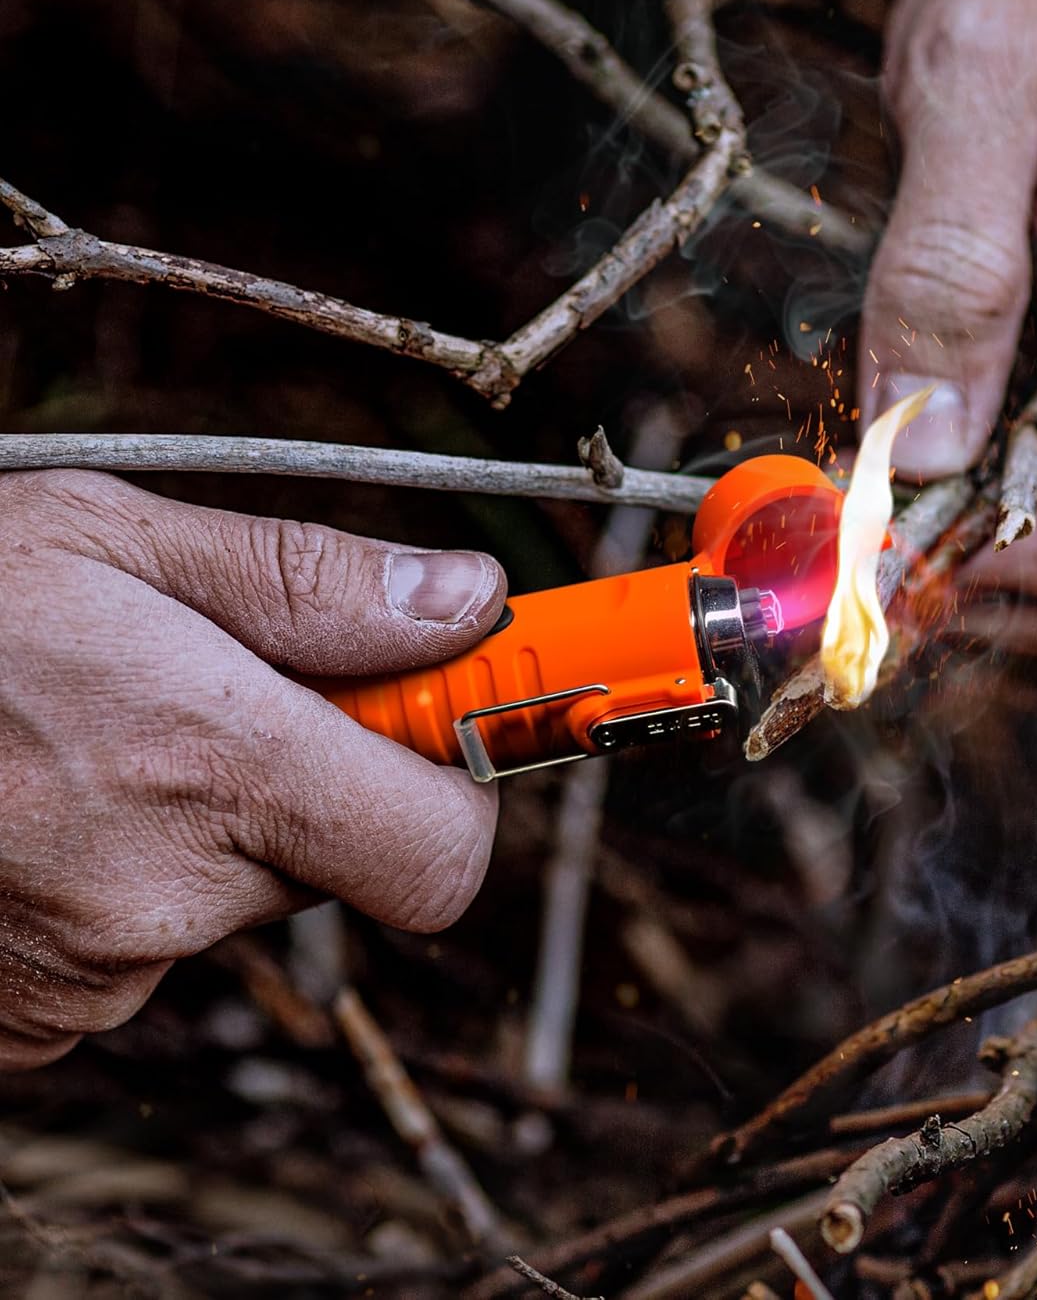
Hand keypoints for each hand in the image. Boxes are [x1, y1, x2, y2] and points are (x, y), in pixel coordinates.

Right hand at [0, 470, 507, 1068]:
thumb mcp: (118, 538)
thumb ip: (311, 585)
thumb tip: (469, 604)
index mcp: (211, 769)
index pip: (442, 853)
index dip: (456, 785)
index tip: (449, 718)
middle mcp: (163, 898)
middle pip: (341, 860)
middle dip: (313, 780)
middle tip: (219, 697)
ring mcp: (90, 977)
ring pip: (234, 896)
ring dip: (206, 823)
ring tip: (94, 741)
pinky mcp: (33, 1021)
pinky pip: (144, 947)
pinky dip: (126, 878)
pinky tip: (45, 806)